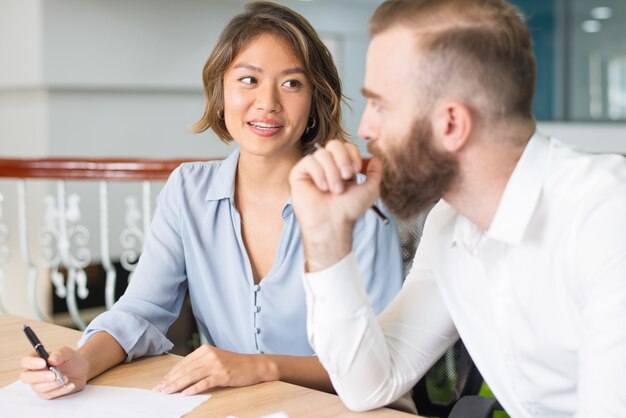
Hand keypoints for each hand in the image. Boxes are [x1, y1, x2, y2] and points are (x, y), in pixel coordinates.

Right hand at [20, 347, 87, 399]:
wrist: (81, 369)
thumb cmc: (70, 359)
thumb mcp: (67, 353)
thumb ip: (59, 353)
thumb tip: (51, 359)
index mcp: (36, 360)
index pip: (26, 361)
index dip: (32, 363)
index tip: (43, 363)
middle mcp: (34, 373)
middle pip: (26, 377)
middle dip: (40, 377)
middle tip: (53, 375)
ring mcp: (39, 385)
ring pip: (38, 388)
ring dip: (53, 384)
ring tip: (66, 378)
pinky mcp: (47, 393)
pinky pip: (50, 395)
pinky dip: (61, 390)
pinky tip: (70, 385)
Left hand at [153, 345, 275, 395]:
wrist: (255, 365)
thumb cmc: (234, 365)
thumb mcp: (215, 360)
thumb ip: (200, 364)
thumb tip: (181, 376)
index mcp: (205, 350)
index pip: (183, 363)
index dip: (171, 374)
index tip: (161, 383)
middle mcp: (209, 355)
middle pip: (185, 370)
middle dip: (170, 381)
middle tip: (159, 390)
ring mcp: (216, 364)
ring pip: (192, 376)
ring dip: (177, 386)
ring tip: (167, 393)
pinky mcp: (223, 374)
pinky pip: (205, 382)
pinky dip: (194, 388)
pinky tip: (185, 394)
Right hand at [289, 140, 383, 270]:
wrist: (333, 223)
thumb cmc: (348, 210)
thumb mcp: (370, 190)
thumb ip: (376, 172)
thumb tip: (377, 158)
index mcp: (341, 167)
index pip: (346, 146)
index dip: (353, 154)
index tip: (356, 171)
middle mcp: (326, 166)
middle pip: (334, 144)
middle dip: (343, 159)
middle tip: (346, 177)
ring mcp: (312, 169)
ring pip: (322, 154)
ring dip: (332, 172)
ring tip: (334, 190)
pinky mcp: (299, 174)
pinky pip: (309, 161)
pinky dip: (319, 174)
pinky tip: (322, 188)